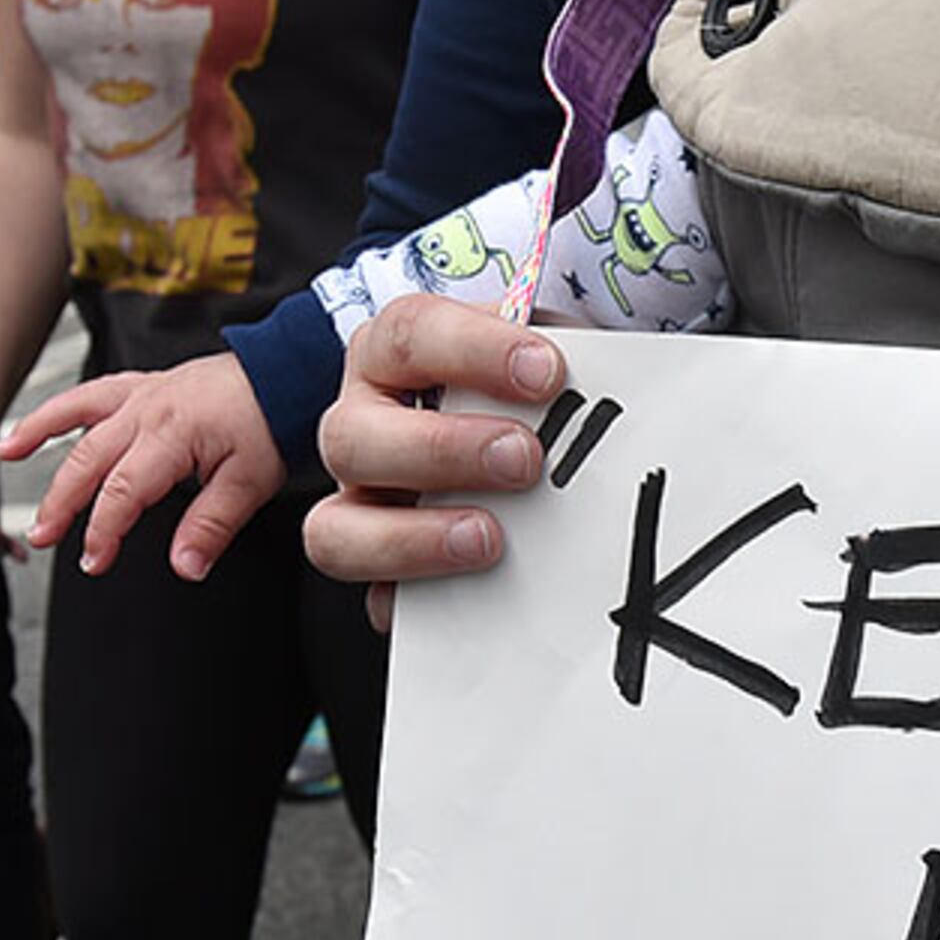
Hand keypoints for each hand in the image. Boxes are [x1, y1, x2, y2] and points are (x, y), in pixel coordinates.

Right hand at [0, 350, 282, 580]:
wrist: (285, 375)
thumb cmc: (270, 420)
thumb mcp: (250, 482)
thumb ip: (211, 527)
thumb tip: (186, 567)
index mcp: (170, 435)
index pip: (122, 492)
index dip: (103, 531)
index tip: (95, 560)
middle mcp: (146, 411)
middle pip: (88, 461)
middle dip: (61, 503)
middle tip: (43, 538)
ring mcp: (140, 395)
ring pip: (76, 418)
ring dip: (38, 439)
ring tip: (5, 458)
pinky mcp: (141, 387)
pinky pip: (88, 396)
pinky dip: (56, 409)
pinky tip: (33, 424)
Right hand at [303, 295, 567, 630]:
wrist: (520, 431)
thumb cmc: (527, 384)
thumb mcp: (544, 354)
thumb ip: (564, 360)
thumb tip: (605, 388)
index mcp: (394, 353)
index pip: (409, 334)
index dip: (473, 351)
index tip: (548, 373)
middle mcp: (360, 424)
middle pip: (349, 436)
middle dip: (441, 450)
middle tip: (524, 460)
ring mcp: (358, 501)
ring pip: (334, 531)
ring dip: (413, 539)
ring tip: (491, 539)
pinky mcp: (379, 567)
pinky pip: (376, 599)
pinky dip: (415, 604)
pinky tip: (473, 595)